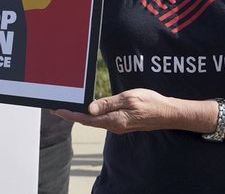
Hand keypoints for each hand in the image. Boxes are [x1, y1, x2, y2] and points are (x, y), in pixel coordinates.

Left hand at [54, 88, 171, 134]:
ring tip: (69, 108)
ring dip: (81, 116)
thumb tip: (90, 109)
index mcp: (115, 120)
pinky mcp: (122, 123)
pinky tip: (88, 110)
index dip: (71, 115)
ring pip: (95, 121)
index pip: (87, 119)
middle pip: (88, 121)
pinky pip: (103, 120)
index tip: (57, 111)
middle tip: (57, 108)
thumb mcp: (128, 98)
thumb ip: (108, 104)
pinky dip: (92, 115)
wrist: (167, 113)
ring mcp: (118, 126)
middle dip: (72, 115)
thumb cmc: (150, 102)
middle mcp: (115, 126)